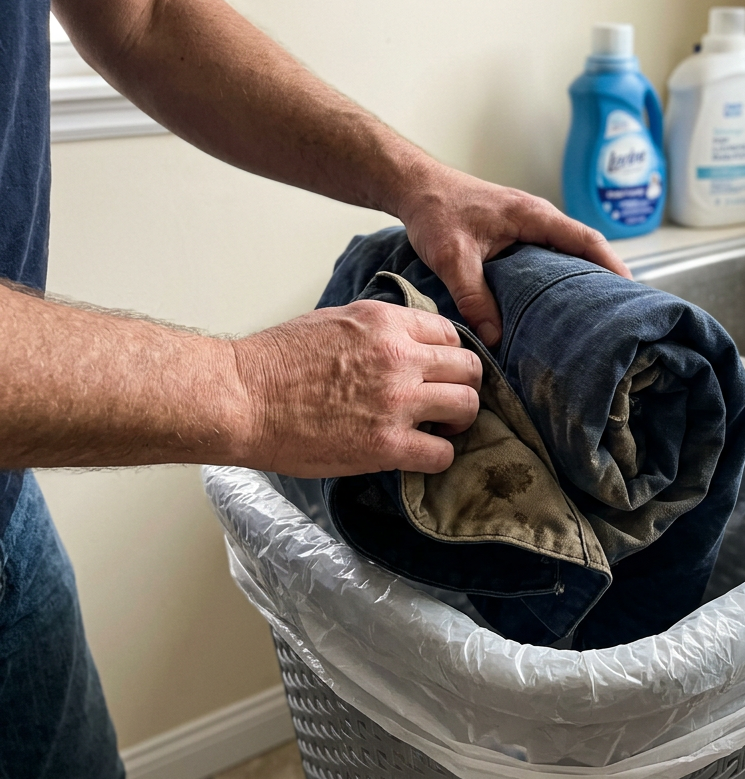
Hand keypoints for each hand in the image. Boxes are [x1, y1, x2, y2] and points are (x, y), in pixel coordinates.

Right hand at [231, 300, 481, 475]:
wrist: (241, 399)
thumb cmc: (275, 363)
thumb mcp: (334, 321)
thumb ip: (377, 330)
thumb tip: (404, 341)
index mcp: (385, 323)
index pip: (450, 334)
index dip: (450, 357)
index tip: (440, 373)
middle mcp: (399, 357)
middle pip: (469, 368)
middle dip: (464, 386)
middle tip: (448, 402)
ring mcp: (396, 402)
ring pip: (467, 406)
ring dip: (460, 420)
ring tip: (440, 429)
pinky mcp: (387, 445)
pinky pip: (442, 454)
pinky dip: (438, 457)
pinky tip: (420, 454)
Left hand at [397, 159, 631, 346]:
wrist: (415, 187)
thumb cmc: (435, 211)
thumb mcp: (453, 258)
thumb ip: (474, 297)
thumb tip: (495, 337)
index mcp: (534, 216)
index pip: (587, 239)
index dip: (612, 265)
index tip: (631, 291)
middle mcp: (538, 217)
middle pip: (585, 247)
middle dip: (604, 276)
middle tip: (619, 311)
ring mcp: (529, 224)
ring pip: (567, 251)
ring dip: (582, 276)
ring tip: (594, 312)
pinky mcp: (517, 232)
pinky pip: (550, 254)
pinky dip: (560, 274)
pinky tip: (556, 300)